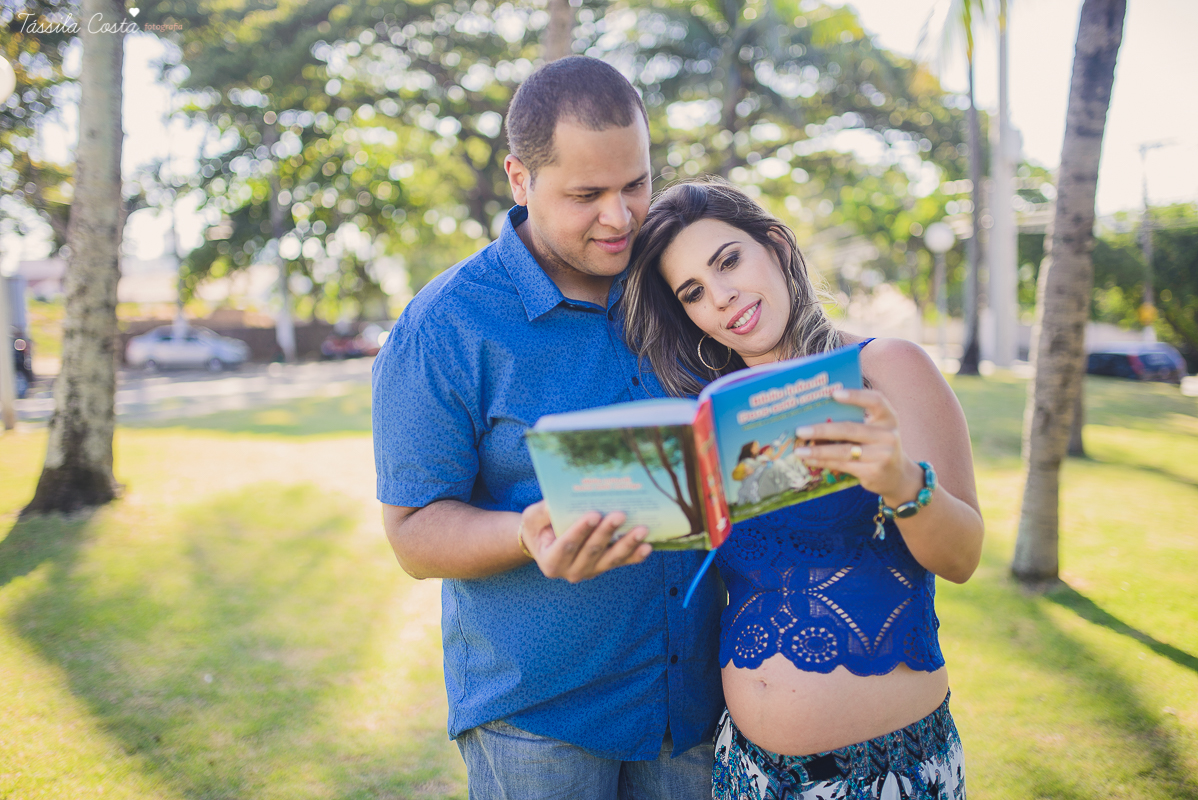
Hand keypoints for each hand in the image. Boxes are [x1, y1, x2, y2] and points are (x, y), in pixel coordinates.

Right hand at [518, 501, 652, 582]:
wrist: (544, 542)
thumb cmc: (538, 527)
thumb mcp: (531, 518)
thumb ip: (543, 512)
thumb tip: (556, 502)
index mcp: (551, 561)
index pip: (567, 546)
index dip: (580, 531)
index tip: (594, 514)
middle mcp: (571, 571)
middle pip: (592, 552)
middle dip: (607, 533)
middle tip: (620, 514)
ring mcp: (589, 571)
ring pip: (610, 559)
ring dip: (627, 544)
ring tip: (642, 530)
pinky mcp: (603, 567)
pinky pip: (621, 562)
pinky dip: (635, 556)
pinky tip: (647, 546)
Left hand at [792, 389, 923, 506]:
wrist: (897, 476)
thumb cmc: (877, 445)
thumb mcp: (875, 429)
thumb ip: (855, 419)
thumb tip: (815, 414)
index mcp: (888, 417)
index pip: (875, 400)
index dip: (855, 396)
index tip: (834, 393)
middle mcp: (888, 435)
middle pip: (851, 429)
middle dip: (823, 429)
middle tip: (800, 430)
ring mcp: (882, 455)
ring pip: (844, 451)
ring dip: (818, 451)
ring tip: (799, 450)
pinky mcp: (873, 472)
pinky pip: (843, 465)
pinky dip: (823, 462)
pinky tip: (809, 460)